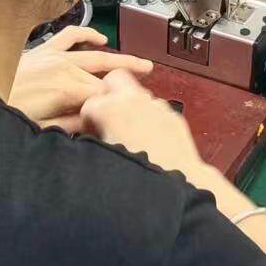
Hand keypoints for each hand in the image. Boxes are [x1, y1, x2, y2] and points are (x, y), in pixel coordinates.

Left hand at [9, 26, 151, 133]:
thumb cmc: (9, 114)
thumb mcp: (44, 129)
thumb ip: (73, 123)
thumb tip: (96, 119)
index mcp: (67, 90)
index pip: (106, 93)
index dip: (122, 100)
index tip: (135, 106)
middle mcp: (64, 68)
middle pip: (105, 74)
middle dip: (129, 78)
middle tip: (149, 80)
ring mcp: (54, 56)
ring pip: (95, 55)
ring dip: (119, 58)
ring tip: (140, 63)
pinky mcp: (43, 50)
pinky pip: (70, 35)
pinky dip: (88, 34)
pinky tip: (100, 38)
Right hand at [79, 69, 206, 178]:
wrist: (177, 185)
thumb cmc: (137, 179)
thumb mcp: (102, 158)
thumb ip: (93, 142)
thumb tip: (90, 141)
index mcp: (110, 110)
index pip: (89, 104)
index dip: (88, 121)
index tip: (92, 135)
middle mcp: (135, 101)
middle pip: (115, 79)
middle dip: (109, 96)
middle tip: (107, 120)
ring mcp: (158, 107)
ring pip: (139, 94)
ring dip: (131, 108)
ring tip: (130, 135)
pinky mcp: (175, 117)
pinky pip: (157, 110)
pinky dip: (151, 119)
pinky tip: (150, 141)